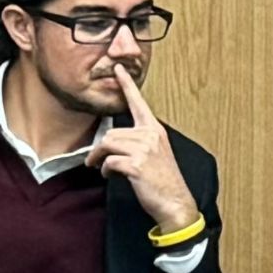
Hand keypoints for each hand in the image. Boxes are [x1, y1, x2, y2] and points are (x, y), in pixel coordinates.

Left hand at [88, 64, 197, 232]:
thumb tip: (112, 142)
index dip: (127, 85)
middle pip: (111, 132)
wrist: (175, 204)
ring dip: (100, 159)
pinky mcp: (136, 164)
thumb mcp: (154, 154)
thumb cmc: (162, 181)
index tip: (118, 69)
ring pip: (107, 144)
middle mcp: (150, 135)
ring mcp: (144, 149)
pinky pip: (109, 161)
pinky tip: (111, 176)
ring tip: (104, 169)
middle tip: (98, 162)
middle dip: (100, 148)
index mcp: (154, 130)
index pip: (138, 103)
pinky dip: (105, 170)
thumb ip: (139, 142)